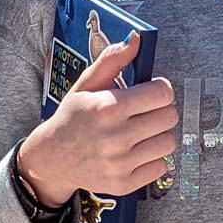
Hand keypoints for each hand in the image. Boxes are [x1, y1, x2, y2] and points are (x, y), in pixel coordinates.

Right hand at [18, 30, 177, 206]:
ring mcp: (120, 163)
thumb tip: (136, 40)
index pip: (163, 92)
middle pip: (170, 117)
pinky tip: (136, 151)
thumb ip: (112, 60)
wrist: (52, 159)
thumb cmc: (73, 117)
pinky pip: (161, 166)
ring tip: (142, 131)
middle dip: (161, 110)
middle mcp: (116, 136)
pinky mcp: (124, 183)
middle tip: (146, 112)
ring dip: (159, 134)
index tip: (151, 92)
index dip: (160, 89)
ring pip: (168, 142)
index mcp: (108, 107)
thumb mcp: (87, 84)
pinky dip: (153, 158)